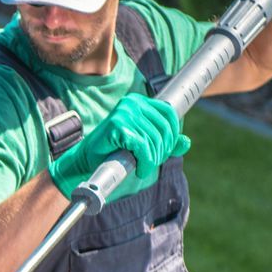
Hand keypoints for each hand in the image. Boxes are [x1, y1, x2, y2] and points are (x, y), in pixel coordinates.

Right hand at [47, 94, 190, 200]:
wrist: (85, 163)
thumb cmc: (112, 153)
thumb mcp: (144, 145)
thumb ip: (164, 142)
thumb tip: (186, 142)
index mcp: (138, 102)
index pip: (168, 113)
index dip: (172, 134)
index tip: (163, 150)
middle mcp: (132, 103)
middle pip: (164, 128)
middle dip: (162, 150)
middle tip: (151, 163)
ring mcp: (124, 113)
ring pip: (155, 139)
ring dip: (153, 159)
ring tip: (144, 168)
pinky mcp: (117, 125)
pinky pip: (143, 146)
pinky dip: (145, 162)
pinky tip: (140, 169)